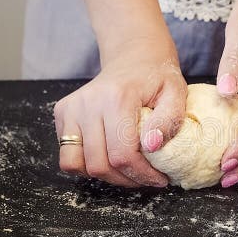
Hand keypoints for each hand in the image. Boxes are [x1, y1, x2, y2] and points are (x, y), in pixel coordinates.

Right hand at [54, 33, 186, 186]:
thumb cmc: (157, 78)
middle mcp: (88, 102)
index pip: (122, 154)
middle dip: (126, 179)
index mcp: (117, 98)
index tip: (159, 179)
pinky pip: (68, 155)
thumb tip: (152, 146)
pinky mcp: (62, 113)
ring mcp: (71, 108)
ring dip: (105, 175)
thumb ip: (169, 120)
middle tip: (145, 177)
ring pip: (77, 165)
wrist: (134, 57)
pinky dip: (87, 164)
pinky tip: (109, 156)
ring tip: (127, 170)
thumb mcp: (176, 93)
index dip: (142, 175)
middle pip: (99, 164)